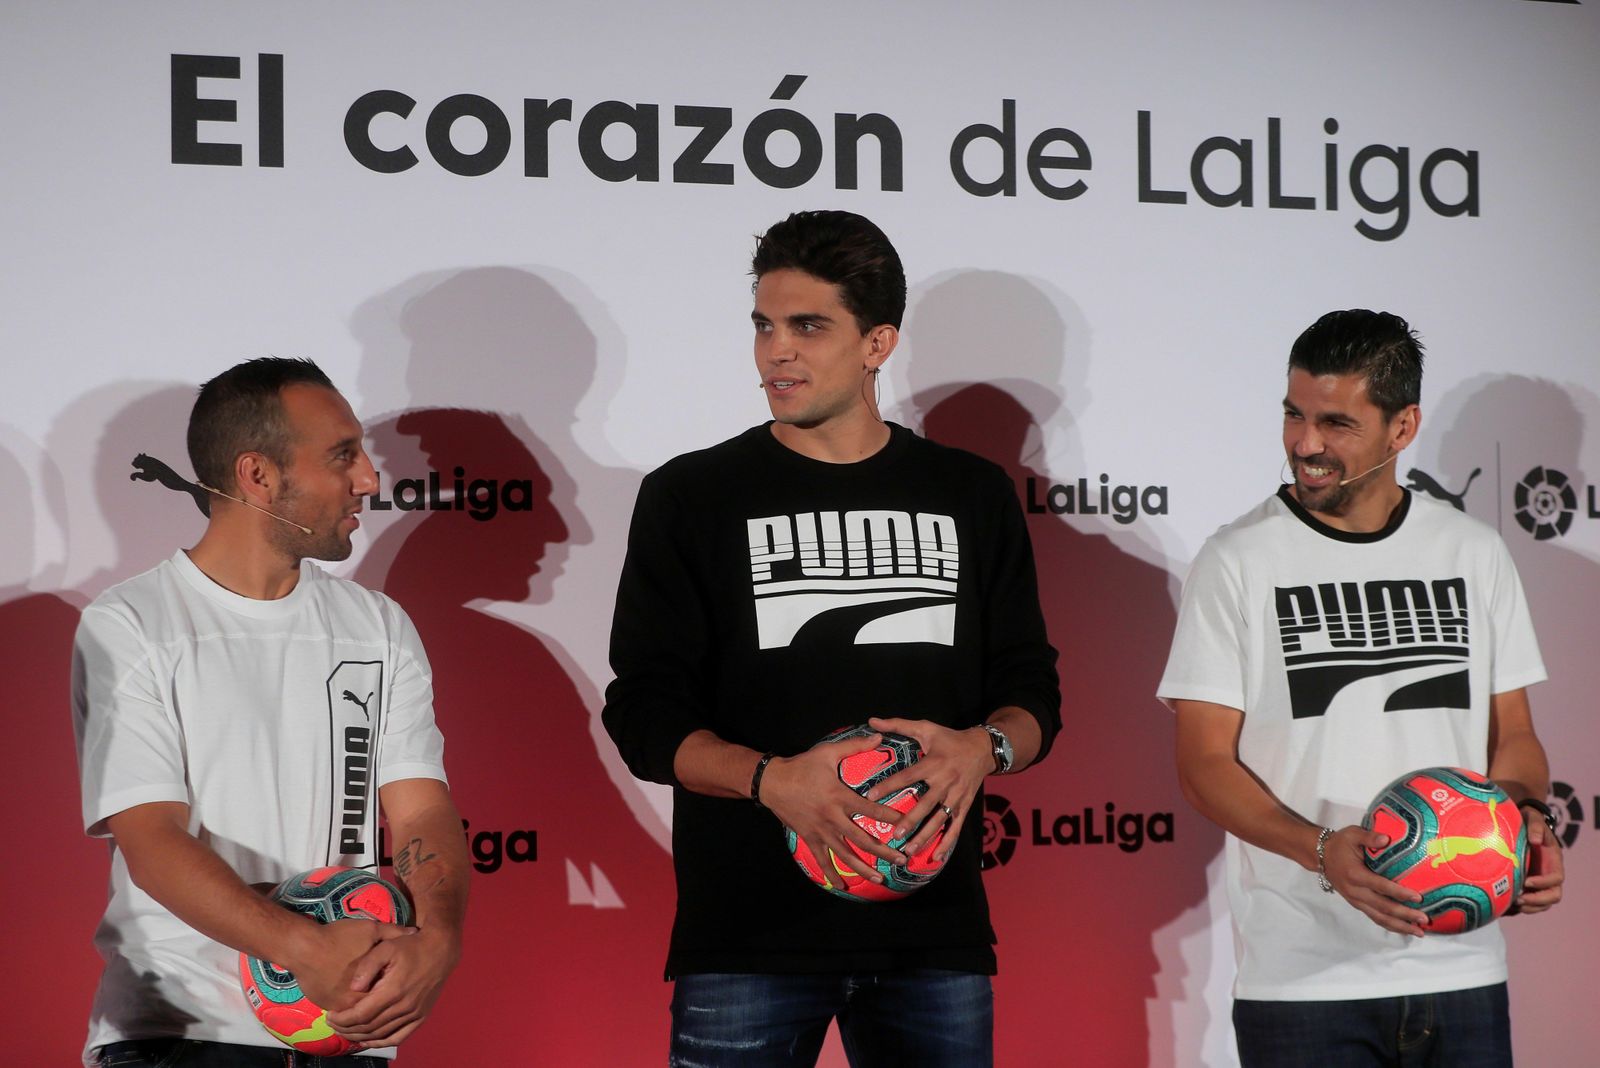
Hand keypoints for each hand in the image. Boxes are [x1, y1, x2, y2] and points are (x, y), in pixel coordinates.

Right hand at [285, 917, 411, 1016]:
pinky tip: (354, 1004)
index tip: (400, 985)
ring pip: (357, 1016)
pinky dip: (349, 1011)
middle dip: (381, 1007)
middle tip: (388, 999)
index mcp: (372, 987)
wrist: (304, 947)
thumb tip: (414, 933)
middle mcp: (355, 1002)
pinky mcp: (324, 1005)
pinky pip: (342, 1014)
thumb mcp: (371, 929)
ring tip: (372, 1005)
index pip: (389, 997)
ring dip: (364, 1013)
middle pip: (374, 1011)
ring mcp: (338, 1006)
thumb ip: (394, 932)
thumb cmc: (339, 938)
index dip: (395, 991)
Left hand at [324, 925, 460, 1046]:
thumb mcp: (386, 947)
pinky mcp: (421, 1016)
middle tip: (332, 1023)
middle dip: (346, 1028)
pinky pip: (398, 1037)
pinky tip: (368, 1039)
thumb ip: (367, 966)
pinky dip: (381, 1041)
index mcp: (393, 990)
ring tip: (345, 1031)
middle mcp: (404, 1006)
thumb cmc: (411, 946)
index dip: (342, 1019)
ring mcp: (414, 1014)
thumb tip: (352, 987)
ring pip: (381, 1034)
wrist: (440, 950)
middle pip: (369, 1027)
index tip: (329, 1015)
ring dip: (360, 1036)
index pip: (361, 1014)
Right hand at [758, 731, 908, 884]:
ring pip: (844, 854)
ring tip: (879, 878)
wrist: (772, 782)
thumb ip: (854, 746)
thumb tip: (878, 736)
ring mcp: (820, 831)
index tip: (905, 823)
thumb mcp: (827, 752)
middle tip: (901, 860)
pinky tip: (841, 885)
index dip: (889, 816)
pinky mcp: (809, 838)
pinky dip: (831, 873)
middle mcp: (832, 818)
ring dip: (862, 868)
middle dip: (883, 851)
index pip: (870, 809)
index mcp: (839, 797)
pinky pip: (822, 859)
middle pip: (862, 839)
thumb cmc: (801, 766)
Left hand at [862, 717, 993, 862]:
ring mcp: (956, 796)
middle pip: (926, 803)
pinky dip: (948, 843)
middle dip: (911, 820)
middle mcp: (946, 781)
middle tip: (895, 833)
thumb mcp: (925, 728)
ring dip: (926, 836)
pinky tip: (937, 857)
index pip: (908, 776)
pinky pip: (956, 827)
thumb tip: (871, 721)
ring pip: (940, 819)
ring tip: (909, 850)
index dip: (889, 785)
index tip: (870, 796)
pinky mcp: (964, 806)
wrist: (983, 748)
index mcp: (933, 763)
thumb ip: (898, 725)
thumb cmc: (949, 739)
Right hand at [1320, 825, 1428, 936]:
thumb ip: (1369, 837)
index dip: (1399, 893)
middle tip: (1424, 920)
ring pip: (1379, 917)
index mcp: (1355, 874)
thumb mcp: (1352, 835)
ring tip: (1419, 932)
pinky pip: (1375, 918)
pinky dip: (1390, 925)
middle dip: (1405, 915)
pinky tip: (1404, 929)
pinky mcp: (1357, 904)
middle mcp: (1355, 891)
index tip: (1418, 897)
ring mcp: (1355, 900)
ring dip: (1400, 926)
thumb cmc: (1339, 844)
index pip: (1380, 886)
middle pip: (1383, 907)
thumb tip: (1386, 839)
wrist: (1321, 856)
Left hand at [1514, 808, 1564, 914]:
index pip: (1556, 879)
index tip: (1527, 882)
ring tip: (1509, 906)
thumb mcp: (1533, 819)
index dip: (1544, 883)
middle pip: (1552, 896)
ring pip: (1541, 904)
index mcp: (1554, 862)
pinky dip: (1516, 908)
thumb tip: (1535, 840)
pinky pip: (1526, 903)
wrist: (1521, 826)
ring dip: (1528, 907)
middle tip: (1518, 900)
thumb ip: (1536, 827)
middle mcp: (1549, 875)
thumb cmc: (1528, 822)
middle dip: (1537, 901)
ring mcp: (1539, 883)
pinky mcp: (1527, 887)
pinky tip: (1501, 908)